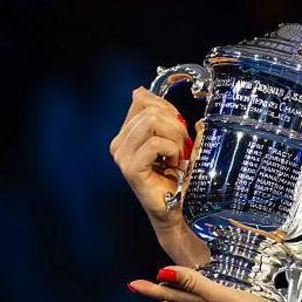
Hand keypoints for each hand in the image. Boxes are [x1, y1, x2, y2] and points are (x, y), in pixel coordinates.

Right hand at [109, 87, 193, 232]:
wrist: (179, 211)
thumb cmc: (178, 176)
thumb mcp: (173, 138)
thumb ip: (161, 116)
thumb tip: (141, 90)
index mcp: (126, 134)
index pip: (143, 100)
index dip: (168, 108)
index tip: (178, 127)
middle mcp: (119, 144)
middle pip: (150, 109)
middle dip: (175, 124)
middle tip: (182, 146)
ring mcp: (122, 157)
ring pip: (152, 122)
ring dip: (174, 137)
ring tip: (178, 156)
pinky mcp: (130, 169)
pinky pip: (156, 144)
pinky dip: (172, 151)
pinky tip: (174, 165)